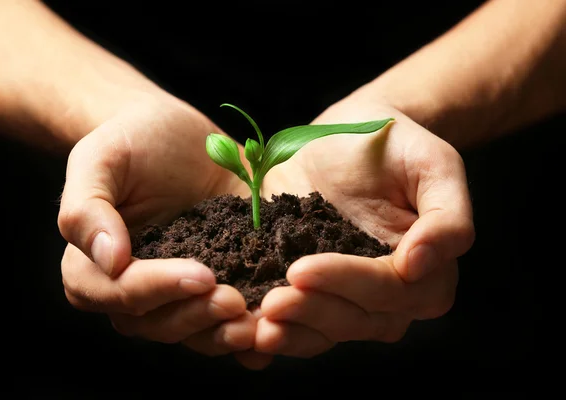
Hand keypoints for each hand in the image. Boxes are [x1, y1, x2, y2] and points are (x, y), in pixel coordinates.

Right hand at [57, 93, 256, 356]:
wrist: (179, 136)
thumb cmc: (133, 140)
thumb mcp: (101, 159)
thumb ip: (87, 208)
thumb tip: (109, 260)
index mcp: (94, 266)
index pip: (121, 291)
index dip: (159, 288)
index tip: (202, 275)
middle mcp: (134, 288)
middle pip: (157, 322)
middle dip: (197, 316)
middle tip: (235, 301)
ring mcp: (177, 291)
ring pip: (192, 331)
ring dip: (223, 333)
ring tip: (259, 323)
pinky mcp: (215, 285)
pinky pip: (223, 321)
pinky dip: (245, 335)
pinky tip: (271, 334)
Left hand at [250, 97, 474, 358]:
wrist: (345, 134)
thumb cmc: (393, 143)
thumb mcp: (433, 163)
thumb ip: (446, 216)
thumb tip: (420, 265)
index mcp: (424, 270)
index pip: (389, 289)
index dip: (347, 283)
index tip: (301, 270)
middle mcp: (388, 294)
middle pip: (355, 318)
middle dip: (312, 312)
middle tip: (271, 303)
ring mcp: (346, 295)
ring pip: (326, 330)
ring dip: (292, 332)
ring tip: (256, 327)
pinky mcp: (311, 288)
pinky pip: (298, 322)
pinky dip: (275, 333)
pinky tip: (246, 335)